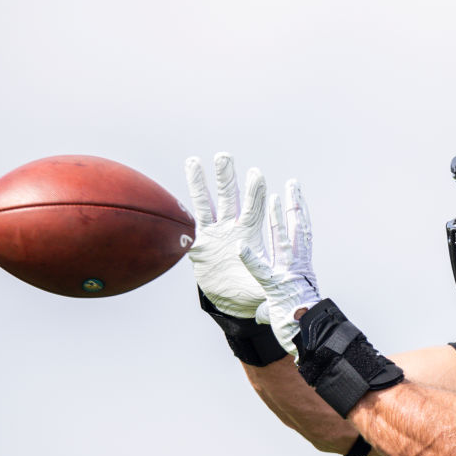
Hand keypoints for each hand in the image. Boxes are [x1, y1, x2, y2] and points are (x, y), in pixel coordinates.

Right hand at [184, 153, 268, 318]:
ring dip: (203, 182)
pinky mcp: (200, 241)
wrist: (234, 298)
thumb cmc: (252, 291)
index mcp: (250, 237)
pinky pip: (194, 217)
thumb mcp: (262, 288)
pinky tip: (184, 187)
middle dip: (227, 178)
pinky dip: (190, 202)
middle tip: (224, 156)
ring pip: (210, 202)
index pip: (254, 211)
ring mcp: (217, 232)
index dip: (255, 194)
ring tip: (198, 160)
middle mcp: (234, 229)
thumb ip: (265, 285)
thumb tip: (270, 292)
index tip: (256, 175)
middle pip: (231, 199)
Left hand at [239, 180, 321, 355]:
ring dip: (277, 220)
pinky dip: (251, 261)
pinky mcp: (276, 289)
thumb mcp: (287, 309)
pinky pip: (262, 273)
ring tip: (272, 199)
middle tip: (292, 185)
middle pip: (298, 231)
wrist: (312, 340)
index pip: (303, 236)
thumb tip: (263, 312)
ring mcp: (288, 276)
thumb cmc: (301, 327)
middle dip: (294, 206)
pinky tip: (240, 248)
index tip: (297, 198)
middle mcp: (298, 268)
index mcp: (302, 269)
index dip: (300, 215)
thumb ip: (273, 305)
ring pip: (283, 243)